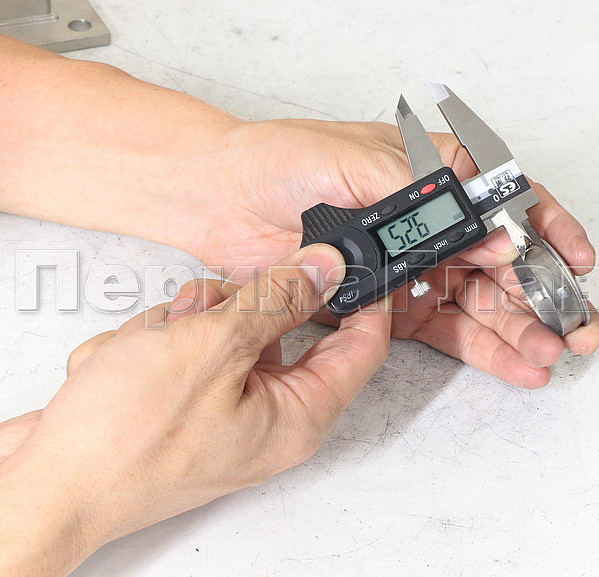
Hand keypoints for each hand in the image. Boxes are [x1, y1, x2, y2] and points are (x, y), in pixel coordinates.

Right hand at [0, 244, 390, 575]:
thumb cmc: (124, 440)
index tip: (353, 260)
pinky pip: (184, 350)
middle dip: (236, 307)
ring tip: (147, 347)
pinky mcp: (179, 407)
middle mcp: (266, 419)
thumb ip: (277, 302)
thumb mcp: (213, 348)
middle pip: (280, 329)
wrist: (43, 487)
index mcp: (296, 416)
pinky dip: (152, 346)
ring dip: (184, 324)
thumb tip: (325, 271)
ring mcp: (220, 413)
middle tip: (203, 310)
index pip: (361, 349)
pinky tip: (123, 366)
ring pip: (225, 331)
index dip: (364, 300)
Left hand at [181, 120, 598, 386]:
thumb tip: (479, 223)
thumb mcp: (349, 160)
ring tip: (550, 356)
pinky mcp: (394, 307)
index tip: (576, 260)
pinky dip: (483, 350)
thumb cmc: (280, 161)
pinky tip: (516, 365)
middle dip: (545, 295)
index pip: (508, 201)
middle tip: (575, 329)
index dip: (549, 230)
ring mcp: (417, 267)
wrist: (219, 199)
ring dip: (521, 330)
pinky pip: (447, 331)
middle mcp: (435, 223)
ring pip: (484, 303)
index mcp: (435, 175)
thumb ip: (414, 194)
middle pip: (507, 261)